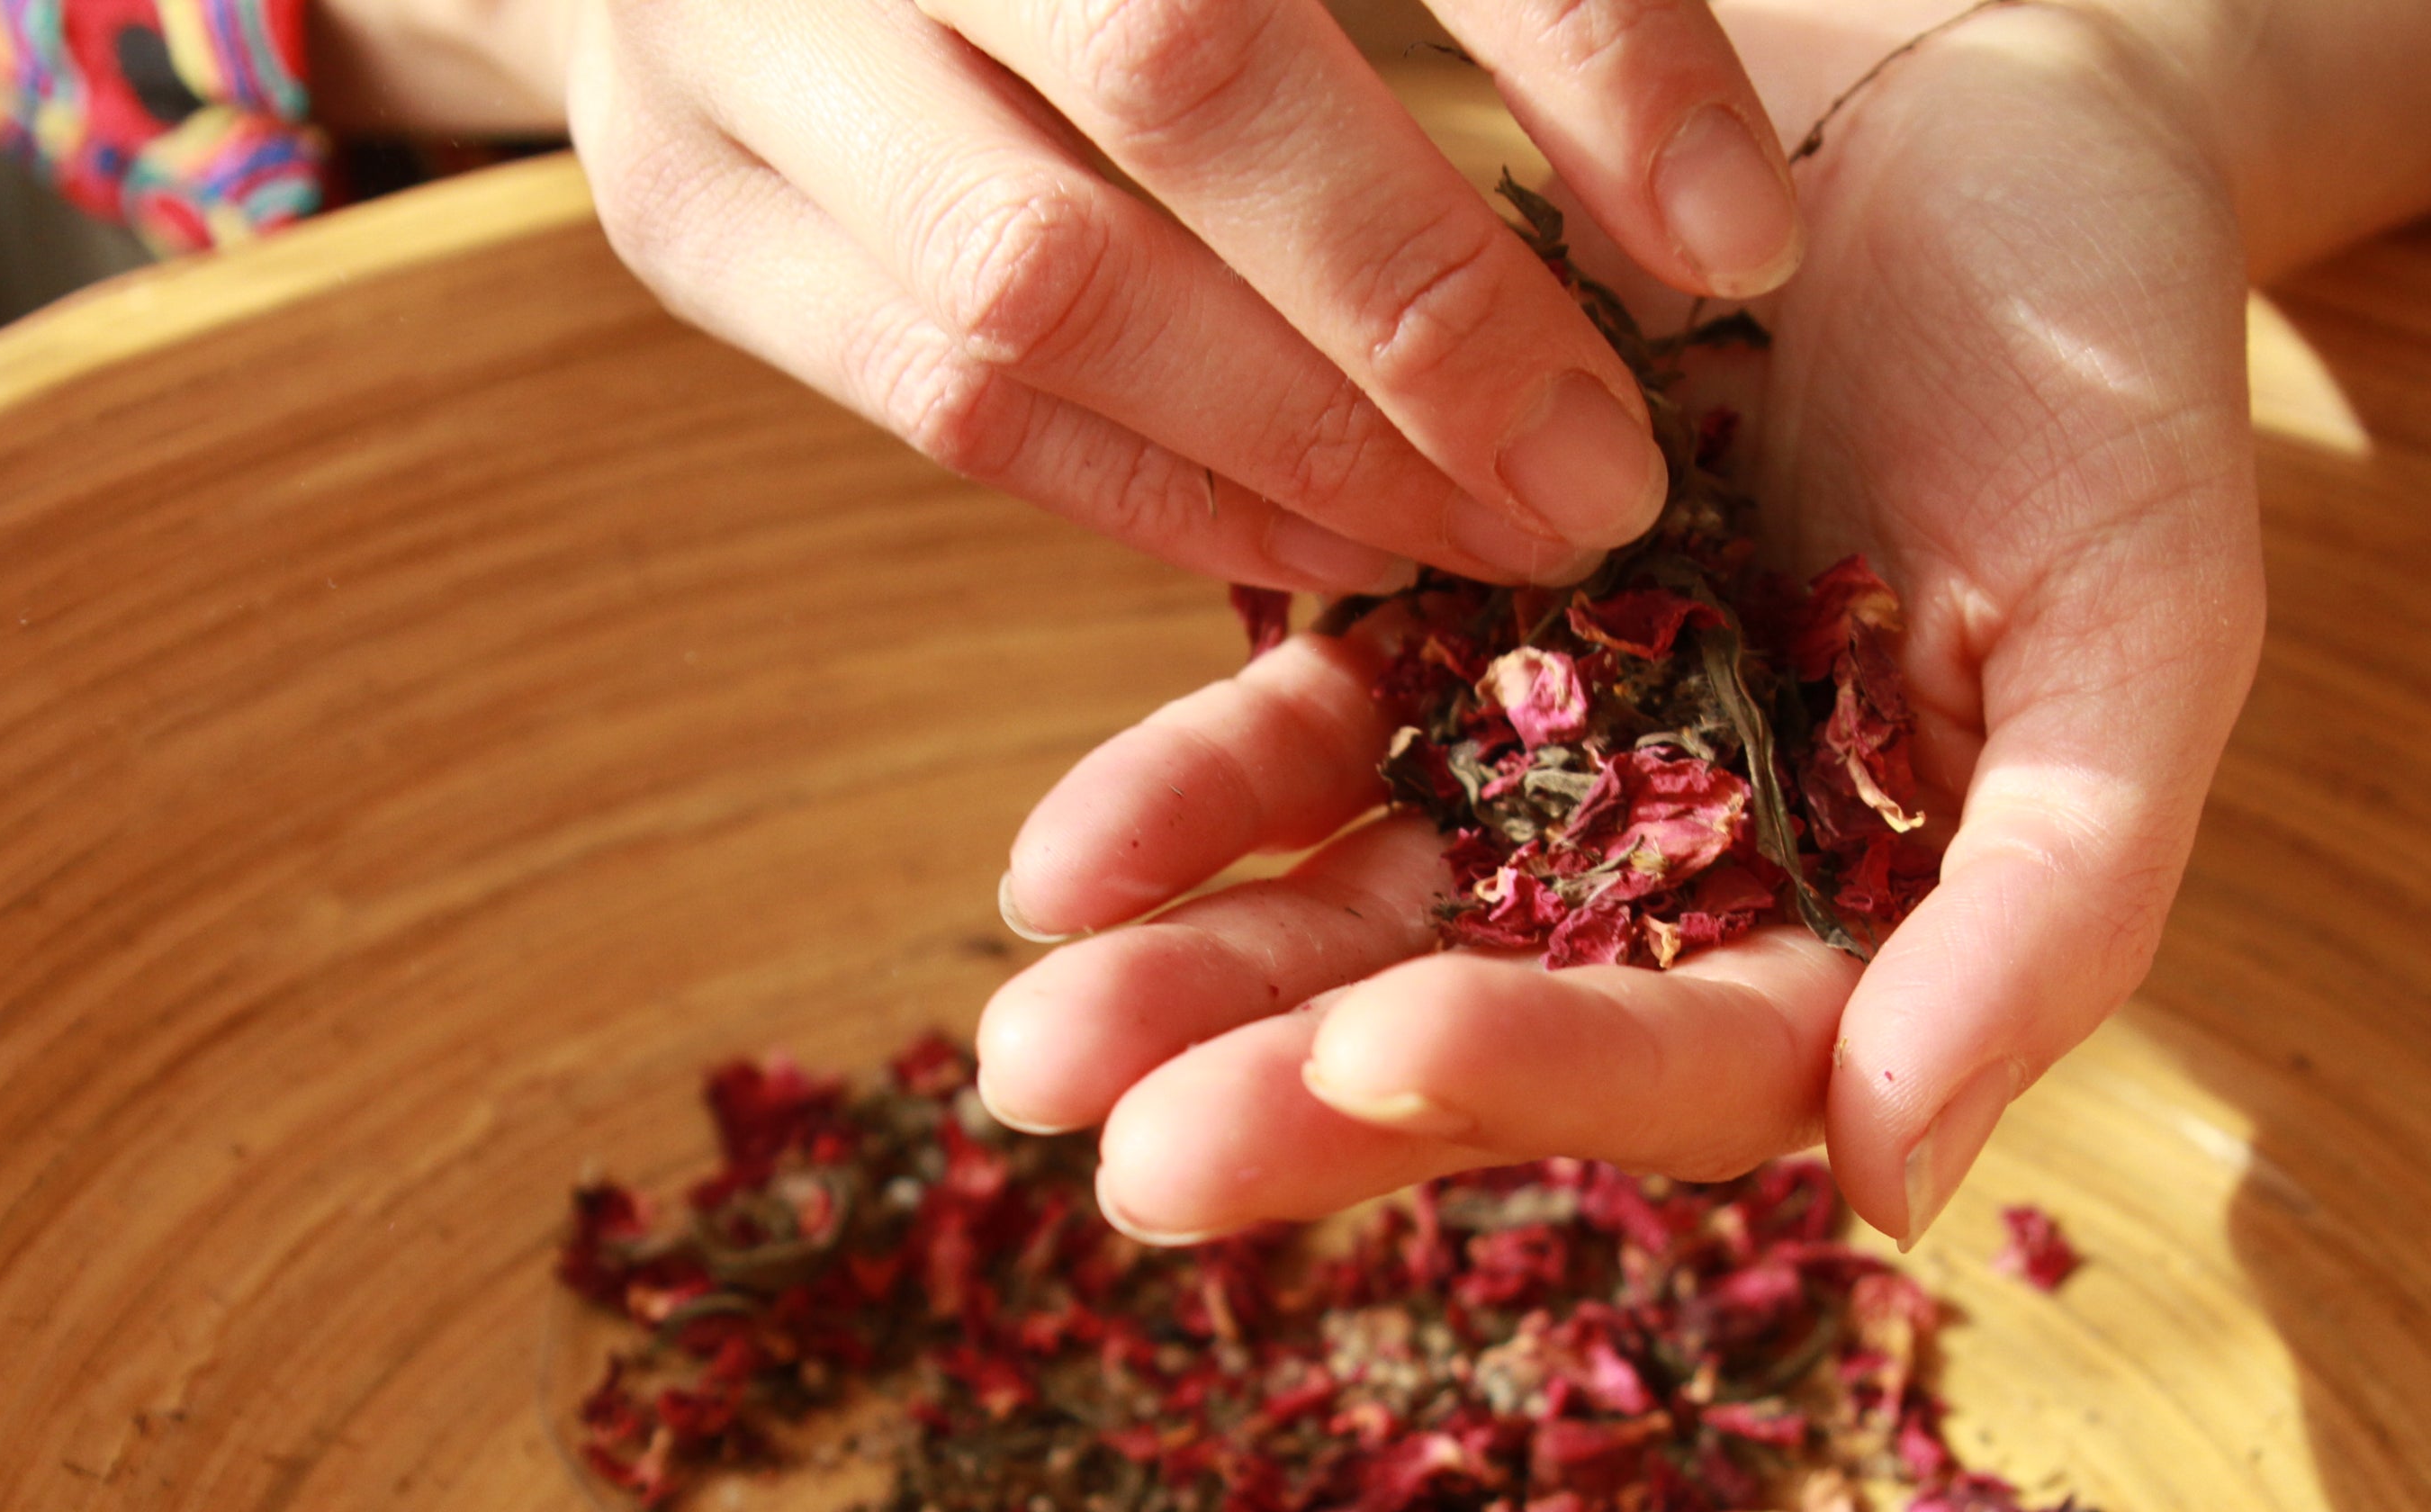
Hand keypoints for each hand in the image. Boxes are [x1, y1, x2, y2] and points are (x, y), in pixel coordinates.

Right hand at [531, 0, 1809, 590]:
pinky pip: (942, 401)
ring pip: (1038, 278)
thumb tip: (1716, 225)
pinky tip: (1324, 540)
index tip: (1742, 246)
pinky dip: (1157, 496)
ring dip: (1298, 445)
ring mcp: (735, 25)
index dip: (1588, 49)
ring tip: (1485, 534)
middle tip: (1607, 476)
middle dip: (1426, 309)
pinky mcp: (688, 203)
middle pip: (1179, 68)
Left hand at [976, 0, 2430, 1243]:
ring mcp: (1540, 760)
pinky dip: (1179, 803)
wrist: (1975, 115)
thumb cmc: (2105, 360)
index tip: (1378, 1054)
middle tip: (1127, 1163)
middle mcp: (1679, 879)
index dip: (1545, 1072)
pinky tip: (1059, 863)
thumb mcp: (2138, 622)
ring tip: (1034, 1044)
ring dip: (1201, 983)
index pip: (1702, 1060)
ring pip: (1355, 910)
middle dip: (1304, 1098)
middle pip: (1488, 1029)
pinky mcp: (1429, 626)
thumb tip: (1898, 1195)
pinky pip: (1289, 740)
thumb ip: (2053, 906)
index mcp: (1861, 922)